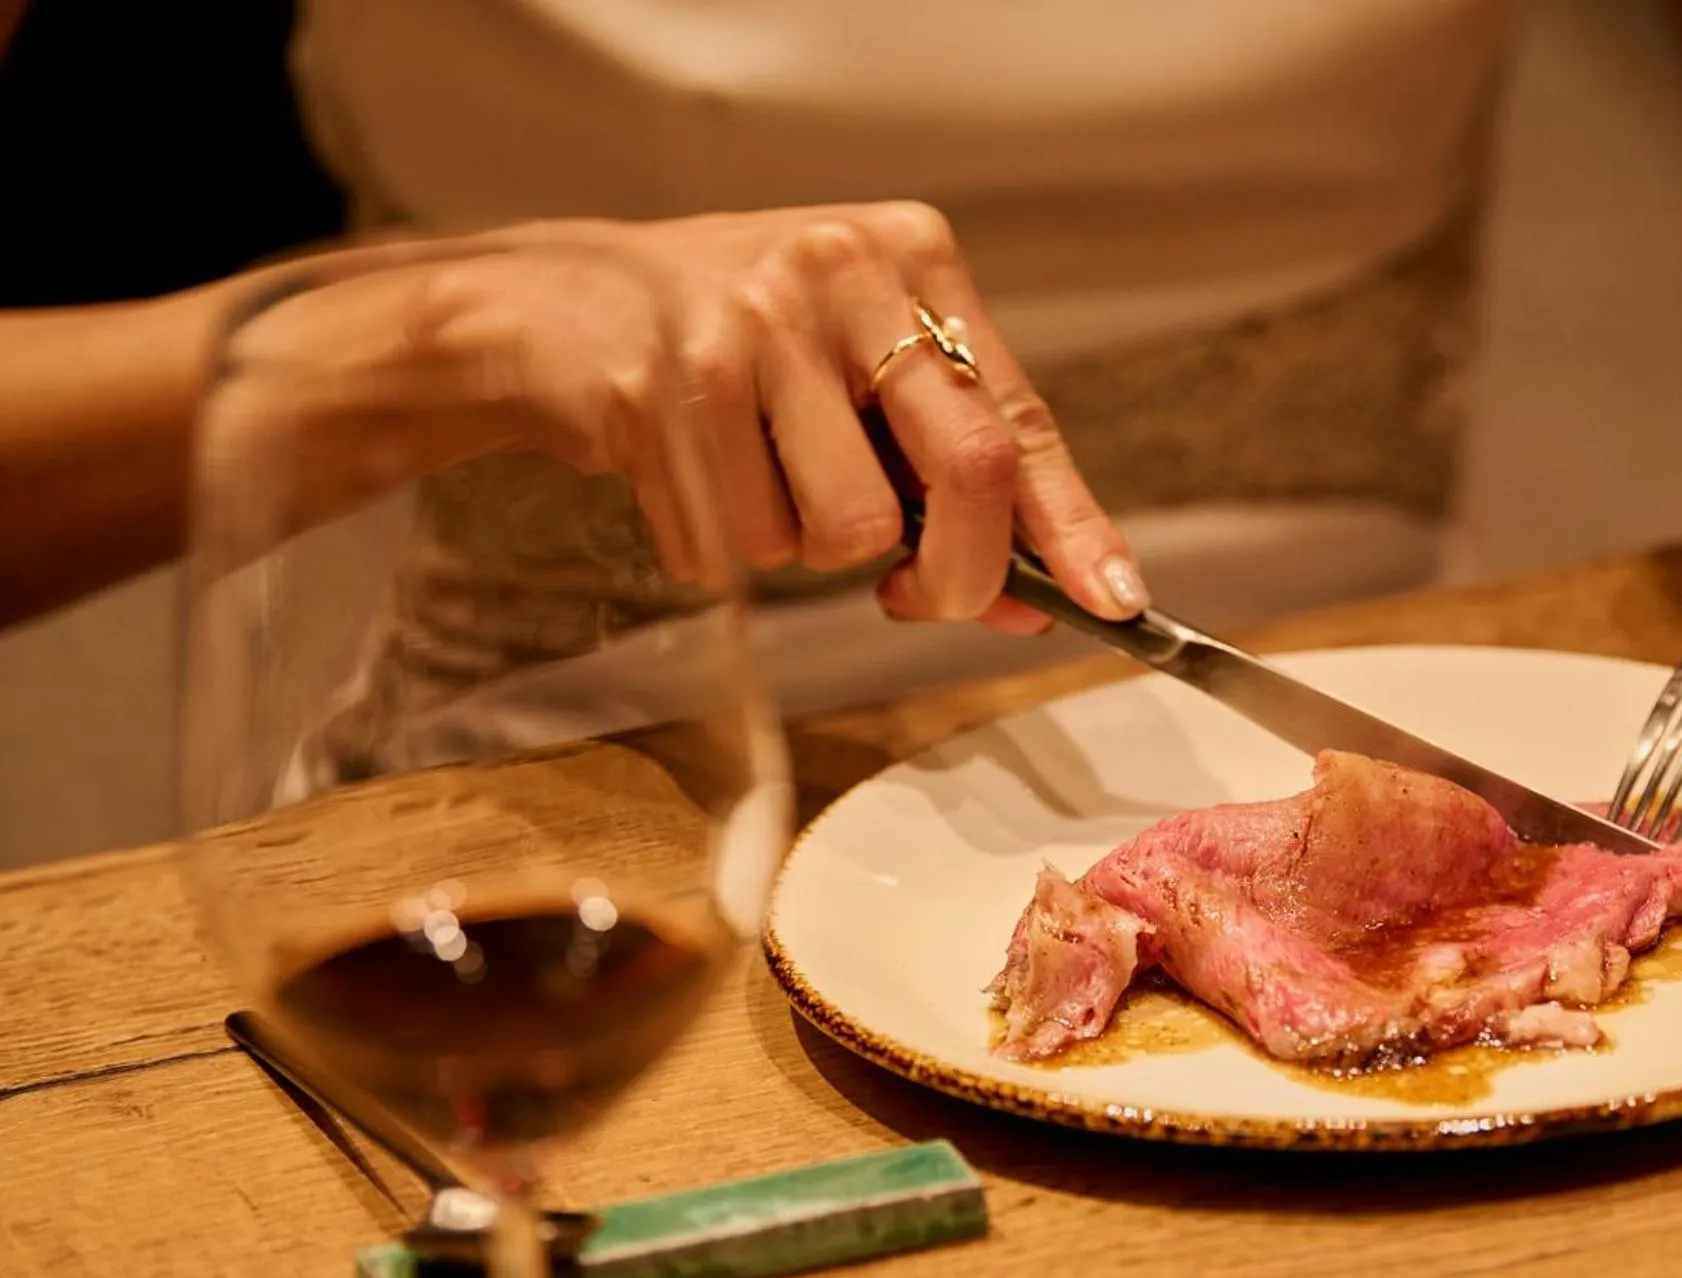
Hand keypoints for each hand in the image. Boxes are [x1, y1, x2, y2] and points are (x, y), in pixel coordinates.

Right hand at [352, 206, 1145, 631]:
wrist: (557, 307)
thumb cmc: (732, 346)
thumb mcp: (853, 371)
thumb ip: (941, 468)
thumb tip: (1029, 593)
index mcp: (913, 259)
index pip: (1018, 418)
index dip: (1070, 525)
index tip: (1112, 601)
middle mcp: (845, 271)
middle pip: (963, 470)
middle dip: (953, 576)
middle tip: (912, 600)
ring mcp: (755, 320)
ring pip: (842, 532)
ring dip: (804, 553)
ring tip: (753, 485)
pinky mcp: (672, 380)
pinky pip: (740, 546)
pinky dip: (720, 549)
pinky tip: (688, 480)